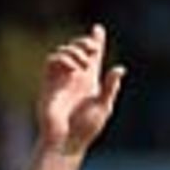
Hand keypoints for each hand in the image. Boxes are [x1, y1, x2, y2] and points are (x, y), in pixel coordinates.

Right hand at [38, 23, 125, 157]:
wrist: (66, 140)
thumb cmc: (86, 129)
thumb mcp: (103, 107)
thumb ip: (111, 88)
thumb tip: (120, 68)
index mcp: (90, 81)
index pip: (93, 56)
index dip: (96, 41)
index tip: (98, 29)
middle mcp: (75, 77)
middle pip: (79, 48)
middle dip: (85, 42)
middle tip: (93, 51)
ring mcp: (61, 79)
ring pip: (65, 50)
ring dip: (75, 50)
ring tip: (83, 65)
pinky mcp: (48, 83)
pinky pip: (52, 60)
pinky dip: (63, 58)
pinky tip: (72, 68)